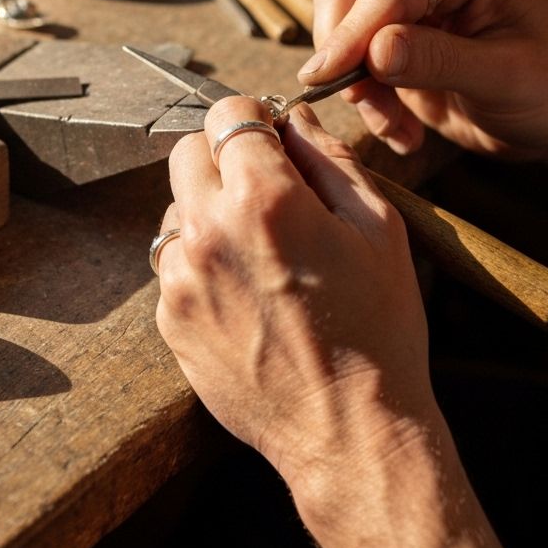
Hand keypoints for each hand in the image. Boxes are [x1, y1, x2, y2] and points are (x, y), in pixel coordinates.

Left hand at [155, 95, 434, 485]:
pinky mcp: (169, 319)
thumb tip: (295, 121)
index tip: (273, 140)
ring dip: (208, 212)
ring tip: (259, 252)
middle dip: (224, 157)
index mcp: (263, 199)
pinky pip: (172, 264)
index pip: (228, 114)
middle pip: (187, 152)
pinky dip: (200, 262)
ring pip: (175, 209)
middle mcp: (207, 232)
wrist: (348, 433)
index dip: (255, 120)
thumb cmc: (377, 330)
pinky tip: (245, 293)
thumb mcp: (377, 228)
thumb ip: (329, 159)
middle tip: (265, 190)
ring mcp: (179, 279)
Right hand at [302, 0, 547, 160]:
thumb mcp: (506, 77)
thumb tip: (373, 51)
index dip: (354, 29)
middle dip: (345, 51)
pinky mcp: (393, 32)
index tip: (328, 75)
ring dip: (356, 83)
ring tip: (397, 127)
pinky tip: (402, 130)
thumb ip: (437, 60)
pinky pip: (349, 59)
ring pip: (338, 21)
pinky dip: (365, 99)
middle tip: (366, 105)